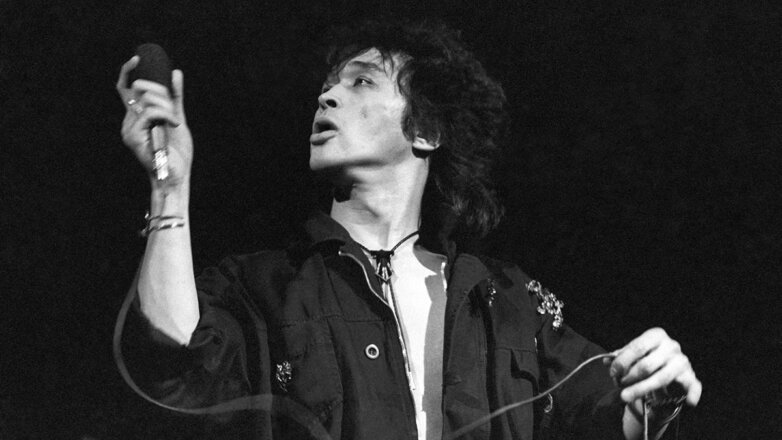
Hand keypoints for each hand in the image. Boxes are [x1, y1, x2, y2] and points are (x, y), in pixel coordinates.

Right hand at [116, 56, 192, 188]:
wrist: (177, 175)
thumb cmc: (176, 152)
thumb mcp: (177, 118)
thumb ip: (175, 98)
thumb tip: (175, 73)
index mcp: (137, 117)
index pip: (126, 89)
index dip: (129, 72)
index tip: (138, 59)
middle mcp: (129, 121)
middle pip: (140, 90)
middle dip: (161, 92)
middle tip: (174, 109)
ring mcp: (129, 129)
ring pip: (146, 100)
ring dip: (167, 107)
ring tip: (175, 122)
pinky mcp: (132, 137)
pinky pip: (149, 113)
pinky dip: (165, 115)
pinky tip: (174, 125)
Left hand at [609, 327, 701, 406]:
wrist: (669, 368)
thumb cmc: (647, 358)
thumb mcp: (633, 355)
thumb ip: (620, 357)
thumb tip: (607, 361)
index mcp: (656, 335)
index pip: (637, 347)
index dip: (622, 361)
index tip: (613, 372)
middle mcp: (671, 346)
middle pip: (646, 365)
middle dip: (629, 377)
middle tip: (619, 384)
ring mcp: (682, 361)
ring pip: (660, 378)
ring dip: (640, 389)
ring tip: (625, 396)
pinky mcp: (691, 376)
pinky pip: (693, 386)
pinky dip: (692, 394)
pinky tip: (689, 403)